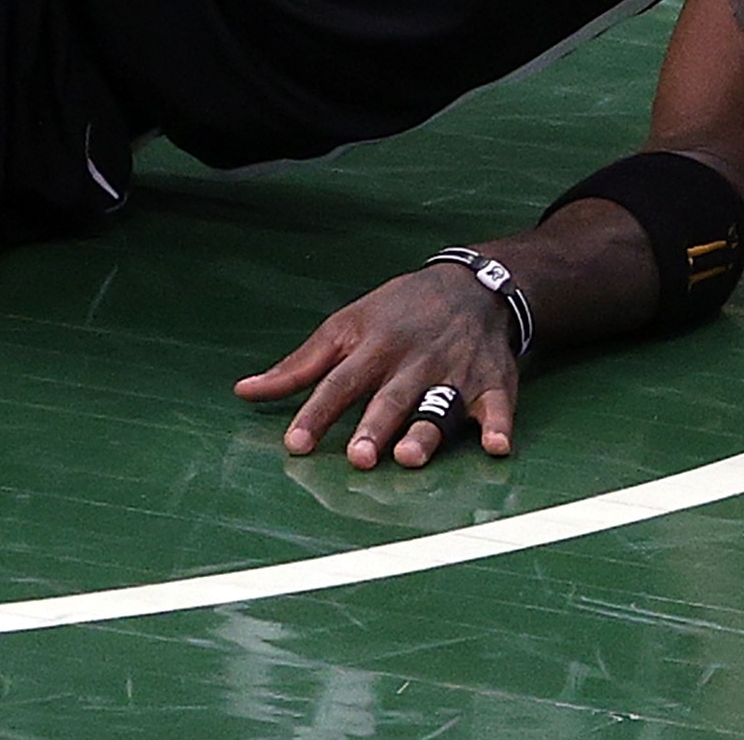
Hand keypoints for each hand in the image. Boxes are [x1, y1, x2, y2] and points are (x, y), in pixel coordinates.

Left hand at [233, 263, 519, 468]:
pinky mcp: (491, 384)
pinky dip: (499, 425)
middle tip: (358, 457)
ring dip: (425, 431)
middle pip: (389, 399)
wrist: (470, 286)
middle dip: (373, 427)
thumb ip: (298, 366)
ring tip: (410, 457)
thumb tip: (244, 391)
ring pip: (437, 405)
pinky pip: (498, 406)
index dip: (316, 415)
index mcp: (371, 348)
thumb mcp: (344, 326)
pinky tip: (497, 445)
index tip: (295, 444)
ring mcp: (452, 374)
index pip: (337, 384)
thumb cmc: (397, 312)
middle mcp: (411, 363)